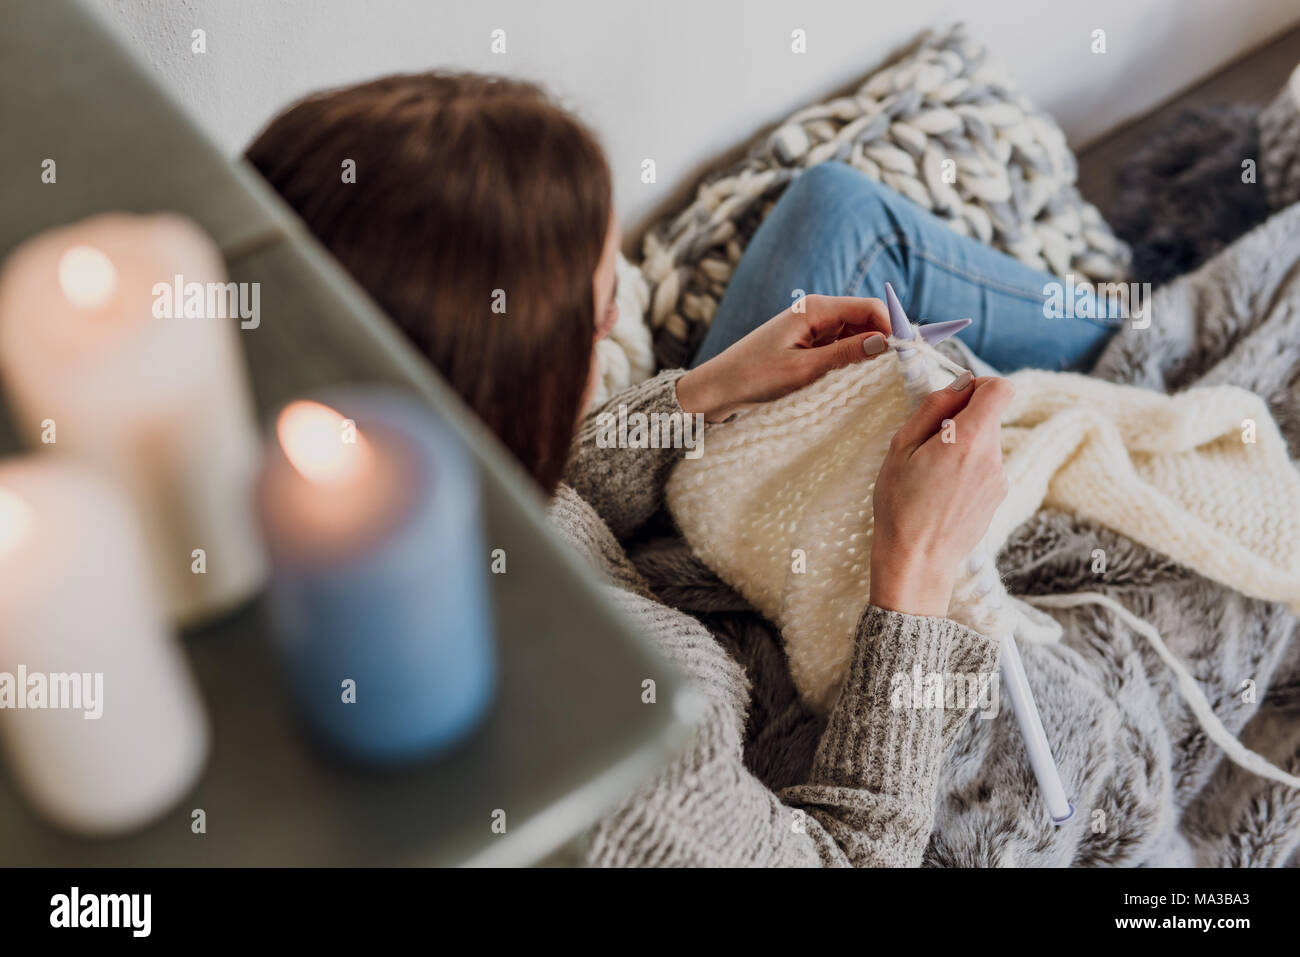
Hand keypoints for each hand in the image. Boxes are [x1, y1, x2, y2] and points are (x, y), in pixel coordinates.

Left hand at [675, 295, 890, 421]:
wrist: (718, 388)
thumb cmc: (755, 377)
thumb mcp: (805, 370)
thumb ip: (847, 354)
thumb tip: (886, 342)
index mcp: (815, 308)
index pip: (870, 307)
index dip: (894, 325)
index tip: (911, 351)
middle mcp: (816, 311)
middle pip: (866, 318)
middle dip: (885, 338)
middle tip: (904, 368)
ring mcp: (811, 327)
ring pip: (855, 333)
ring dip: (869, 351)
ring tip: (883, 376)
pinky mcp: (807, 343)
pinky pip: (840, 345)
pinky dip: (852, 357)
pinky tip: (857, 377)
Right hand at [869, 374, 1014, 617]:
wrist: (916, 561)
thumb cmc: (900, 505)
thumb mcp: (901, 447)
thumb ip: (933, 408)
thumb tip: (959, 384)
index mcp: (969, 439)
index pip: (1001, 389)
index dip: (978, 386)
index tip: (954, 400)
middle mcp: (993, 457)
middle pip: (989, 416)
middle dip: (961, 420)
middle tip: (927, 445)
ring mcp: (999, 479)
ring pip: (985, 443)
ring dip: (962, 447)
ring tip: (931, 475)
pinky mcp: (998, 497)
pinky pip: (984, 467)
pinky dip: (966, 469)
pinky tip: (941, 493)